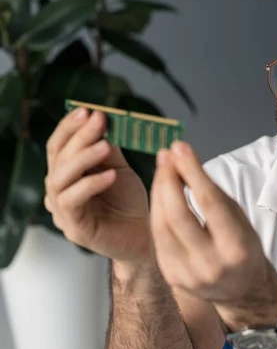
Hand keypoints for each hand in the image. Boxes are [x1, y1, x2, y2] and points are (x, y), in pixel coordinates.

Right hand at [44, 107, 150, 262]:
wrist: (145, 238)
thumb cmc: (130, 204)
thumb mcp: (120, 170)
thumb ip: (108, 150)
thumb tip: (102, 121)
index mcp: (67, 175)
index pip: (58, 146)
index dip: (69, 127)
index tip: (87, 110)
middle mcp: (59, 191)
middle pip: (58, 158)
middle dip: (79, 136)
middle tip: (98, 120)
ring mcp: (63, 211)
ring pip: (60, 178)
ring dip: (83, 158)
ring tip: (105, 146)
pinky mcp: (74, 229)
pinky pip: (74, 201)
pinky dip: (91, 184)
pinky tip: (111, 175)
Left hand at [149, 141, 276, 326]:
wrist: (241, 290)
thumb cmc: (242, 246)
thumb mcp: (238, 217)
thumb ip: (211, 193)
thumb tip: (182, 160)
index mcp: (236, 247)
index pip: (209, 203)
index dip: (192, 172)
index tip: (181, 147)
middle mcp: (211, 264)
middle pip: (179, 215)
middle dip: (168, 180)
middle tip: (167, 155)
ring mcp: (188, 274)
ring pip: (162, 225)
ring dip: (158, 192)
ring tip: (163, 169)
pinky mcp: (172, 276)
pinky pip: (158, 237)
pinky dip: (158, 211)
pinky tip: (161, 194)